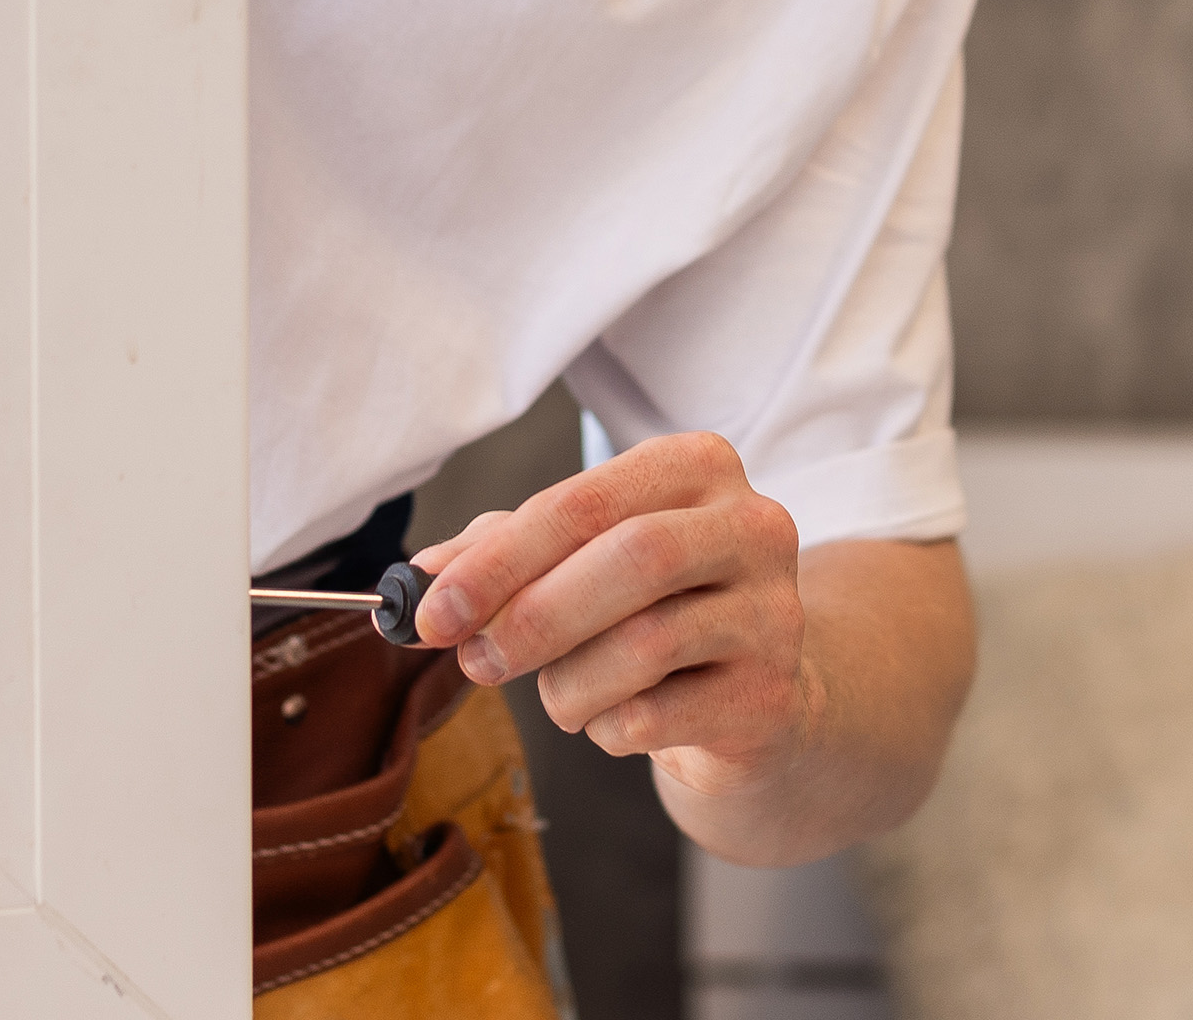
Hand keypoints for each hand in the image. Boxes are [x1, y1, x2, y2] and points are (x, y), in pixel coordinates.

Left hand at [404, 433, 813, 799]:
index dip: (498, 560)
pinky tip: (615, 717)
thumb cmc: (651, 608)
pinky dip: (608, 727)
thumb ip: (500, 555)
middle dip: (533, 617)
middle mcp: (753, 526)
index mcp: (696, 466)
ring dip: (567, 683)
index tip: (432, 610)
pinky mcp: (770, 695)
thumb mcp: (578, 559)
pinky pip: (658, 717)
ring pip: (645, 645)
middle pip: (631, 559)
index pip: (585, 502)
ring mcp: (774, 613)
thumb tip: (419, 579)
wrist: (750, 696)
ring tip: (559, 692)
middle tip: (475, 660)